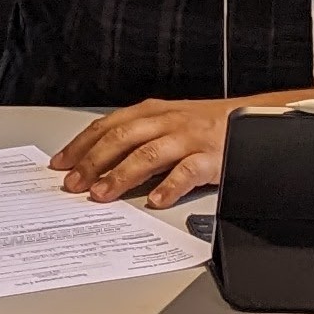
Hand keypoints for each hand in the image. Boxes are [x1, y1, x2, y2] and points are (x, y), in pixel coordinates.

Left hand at [52, 96, 239, 206]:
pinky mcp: (211, 157)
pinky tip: (156, 201)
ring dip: (121, 175)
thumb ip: (137, 139)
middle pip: (121, 138)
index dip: (81, 145)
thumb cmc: (204, 125)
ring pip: (148, 154)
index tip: (61, 164)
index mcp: (151, 112)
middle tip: (74, 184)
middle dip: (94, 161)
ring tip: (103, 195)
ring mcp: (188, 138)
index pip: (107, 125)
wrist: (252, 119)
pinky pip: (187, 171)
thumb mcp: (167, 123)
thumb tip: (99, 164)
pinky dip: (170, 187)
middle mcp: (166, 121)